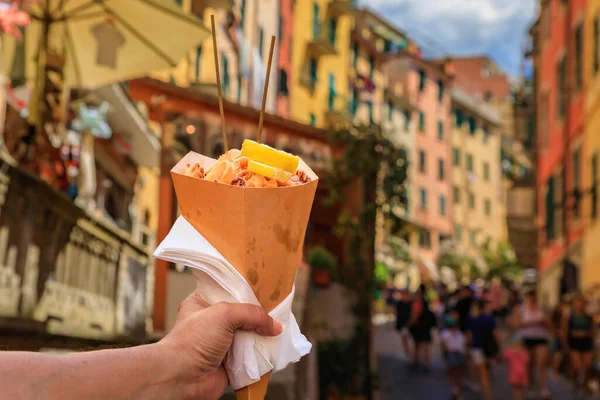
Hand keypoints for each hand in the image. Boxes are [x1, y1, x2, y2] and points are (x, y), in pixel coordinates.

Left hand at [159, 292, 282, 399]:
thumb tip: (274, 326)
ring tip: (278, 329)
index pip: (229, 291)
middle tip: (277, 310)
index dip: (246, 290)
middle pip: (243, 314)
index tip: (265, 289)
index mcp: (203, 303)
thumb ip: (251, 313)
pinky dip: (261, 355)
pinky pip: (251, 356)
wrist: (181, 378)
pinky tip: (273, 348)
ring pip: (249, 335)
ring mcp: (221, 343)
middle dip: (258, 314)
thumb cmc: (192, 340)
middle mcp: (212, 322)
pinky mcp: (230, 363)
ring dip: (261, 335)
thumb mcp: (223, 313)